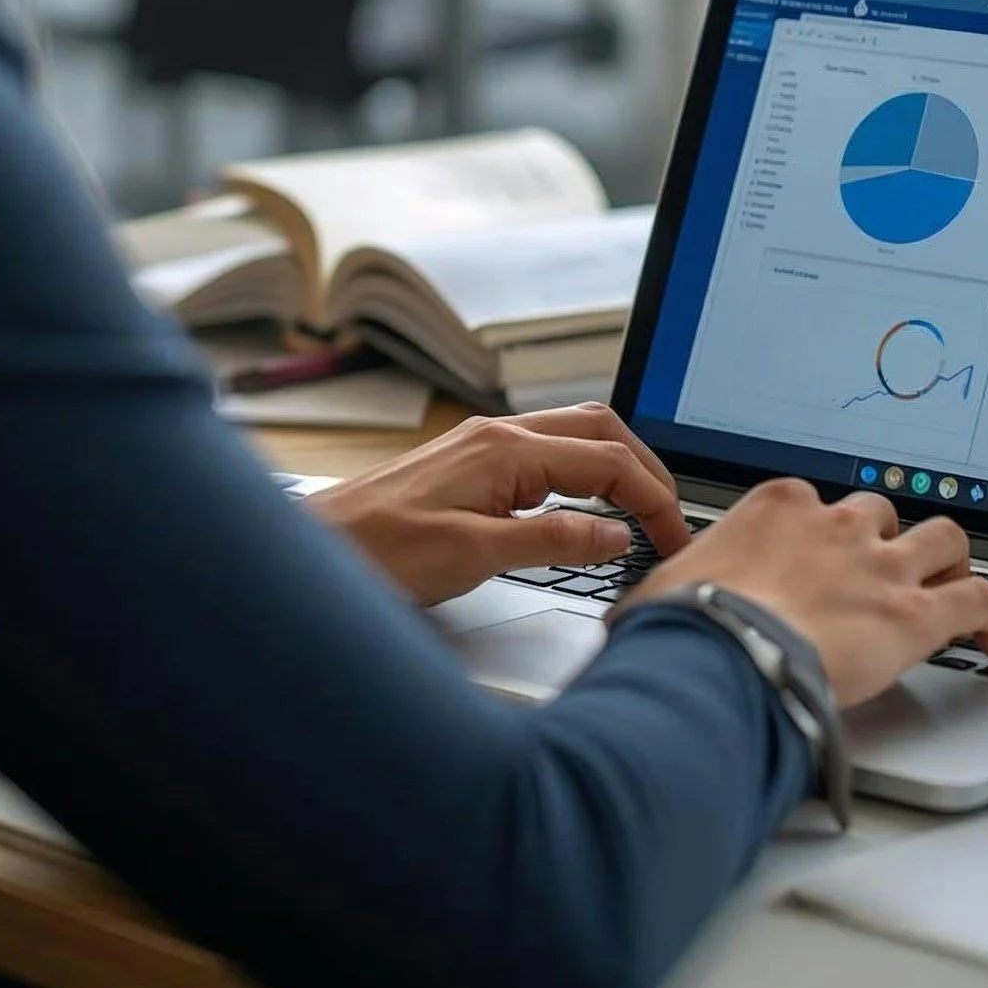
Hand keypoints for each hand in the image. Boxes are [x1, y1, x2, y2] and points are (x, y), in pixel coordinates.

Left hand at [307, 403, 691, 605]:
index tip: (673, 540)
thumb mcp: (475, 556)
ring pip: (573, 437)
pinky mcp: (468, 466)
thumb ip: (554, 543)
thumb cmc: (376, 552)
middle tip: (671, 521)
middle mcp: (496, 436)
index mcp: (506, 449)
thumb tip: (616, 535)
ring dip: (616, 467)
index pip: (608, 461)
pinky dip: (582, 475)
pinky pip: (544, 455)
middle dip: (646, 470)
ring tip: (642, 512)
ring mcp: (481, 447)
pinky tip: (584, 508)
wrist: (313, 551)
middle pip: (600, 432)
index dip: (653, 500)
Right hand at [622, 480, 987, 706]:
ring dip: (951, 560)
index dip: (823, 533)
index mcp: (776, 508)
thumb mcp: (665, 590)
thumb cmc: (684, 628)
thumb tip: (648, 614)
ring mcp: (880, 565)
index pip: (813, 504)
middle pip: (883, 512)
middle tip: (888, 569)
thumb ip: (678, 588)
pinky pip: (978, 600)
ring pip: (944, 538)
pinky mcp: (915, 612)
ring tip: (954, 586)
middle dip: (889, 538)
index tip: (821, 555)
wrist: (719, 656)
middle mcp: (835, 524)